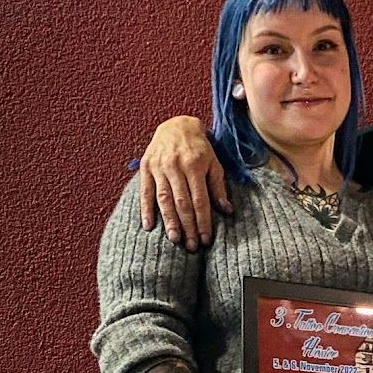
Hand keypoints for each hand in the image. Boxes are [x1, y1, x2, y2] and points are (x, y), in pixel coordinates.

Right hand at [139, 116, 232, 250]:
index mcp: (195, 166)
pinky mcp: (146, 167)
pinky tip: (148, 226)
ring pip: (164, 199)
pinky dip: (146, 209)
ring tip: (175, 240)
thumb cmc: (200, 149)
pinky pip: (145, 191)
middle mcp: (175, 166)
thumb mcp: (214, 164)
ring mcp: (159, 167)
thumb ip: (218, 188)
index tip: (206, 239)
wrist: (177, 125)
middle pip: (182, 203)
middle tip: (191, 246)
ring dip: (169, 222)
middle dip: (188, 226)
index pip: (200, 201)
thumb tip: (227, 211)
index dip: (203, 221)